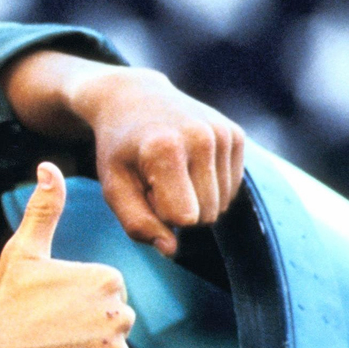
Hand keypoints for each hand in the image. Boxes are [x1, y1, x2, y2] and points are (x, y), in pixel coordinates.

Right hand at [0, 162, 133, 347]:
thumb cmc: (2, 305)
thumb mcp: (22, 253)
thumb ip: (44, 210)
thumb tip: (50, 167)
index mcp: (106, 280)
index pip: (104, 296)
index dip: (72, 305)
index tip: (46, 311)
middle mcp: (120, 315)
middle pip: (110, 326)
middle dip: (83, 332)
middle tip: (45, 335)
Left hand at [70, 66, 244, 255]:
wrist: (132, 98)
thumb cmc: (119, 149)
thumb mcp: (113, 185)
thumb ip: (137, 223)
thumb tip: (170, 249)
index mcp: (165, 149)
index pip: (182, 217)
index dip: (159, 212)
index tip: (142, 189)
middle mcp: (201, 137)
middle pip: (206, 215)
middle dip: (178, 209)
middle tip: (154, 180)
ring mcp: (222, 133)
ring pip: (222, 205)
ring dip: (195, 199)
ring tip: (169, 172)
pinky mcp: (235, 134)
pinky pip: (232, 188)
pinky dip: (209, 186)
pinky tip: (187, 164)